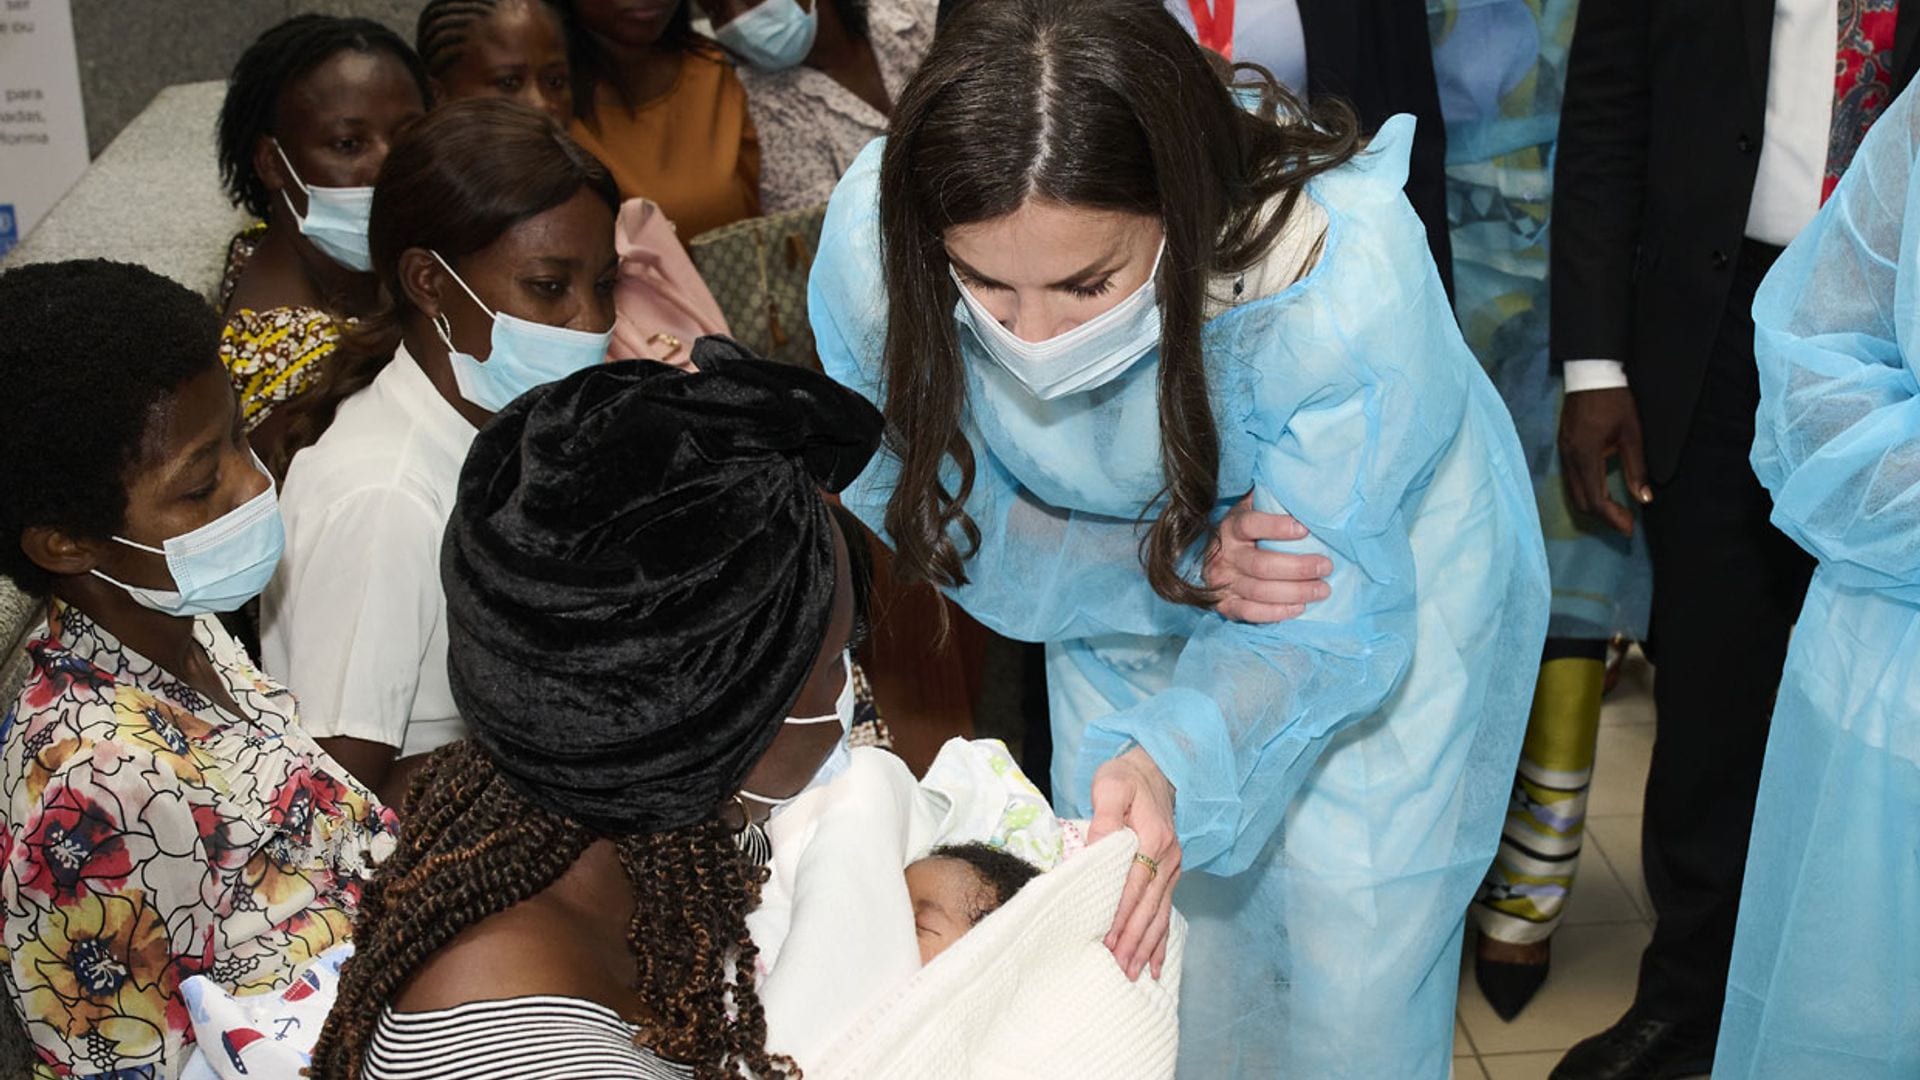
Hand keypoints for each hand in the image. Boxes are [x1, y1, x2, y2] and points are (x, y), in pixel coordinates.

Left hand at [1087, 746, 1180, 980]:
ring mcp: (1172, 866)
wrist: (1156, 768)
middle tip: (1118, 969)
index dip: (1121, 914)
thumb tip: (1096, 850)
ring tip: (1134, 974)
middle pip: (1149, 907)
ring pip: (1160, 914)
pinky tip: (1156, 962)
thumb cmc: (1126, 776)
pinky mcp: (1170, 872)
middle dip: (1134, 940)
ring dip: (1147, 946)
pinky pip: (1166, 910)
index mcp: (1152, 837)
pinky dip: (1161, 939)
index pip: (1134, 884)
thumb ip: (1104, 817)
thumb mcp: (1110, 786)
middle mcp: (1168, 857)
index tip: (1109, 940)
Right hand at [1205, 494, 1332, 622]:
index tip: (1304, 529)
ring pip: (1259, 591)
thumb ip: (1273, 502)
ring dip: (1295, 592)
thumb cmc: (1251, 533)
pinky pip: (1250, 613)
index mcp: (1231, 527)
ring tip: (1323, 589)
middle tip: (1326, 566)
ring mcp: (1222, 582)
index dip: (1276, 527)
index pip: (1250, 525)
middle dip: (1298, 568)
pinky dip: (1276, 612)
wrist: (1220, 558)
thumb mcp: (1255, 510)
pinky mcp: (1225, 605)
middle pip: (1261, 565)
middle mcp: (1223, 556)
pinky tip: (1299, 607)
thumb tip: (1309, 495)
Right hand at [1558, 387, 1651, 536]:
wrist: (1590, 373)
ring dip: (1594, 506)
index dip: (1613, 518)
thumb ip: (1636, 468)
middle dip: (1603, 517)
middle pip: (1581, 502)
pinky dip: (1587, 492)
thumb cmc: (1615, 400)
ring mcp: (1563, 453)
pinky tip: (1603, 491)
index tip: (1630, 528)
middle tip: (1626, 523)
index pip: (1595, 500)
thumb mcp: (1632, 434)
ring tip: (1617, 511)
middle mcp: (1569, 459)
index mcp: (1586, 456)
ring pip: (1574, 492)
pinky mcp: (1564, 448)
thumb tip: (1644, 499)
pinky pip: (1571, 480)